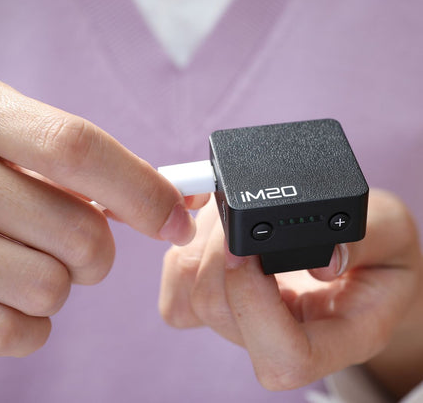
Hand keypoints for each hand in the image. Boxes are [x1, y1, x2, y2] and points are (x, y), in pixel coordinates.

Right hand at [0, 73, 204, 356]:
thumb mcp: (8, 130)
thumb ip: (76, 158)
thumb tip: (164, 197)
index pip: (75, 149)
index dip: (141, 190)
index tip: (178, 221)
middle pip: (76, 231)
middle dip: (98, 249)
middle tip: (77, 240)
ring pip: (49, 288)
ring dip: (61, 283)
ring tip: (30, 259)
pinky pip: (12, 333)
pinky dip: (32, 324)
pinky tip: (10, 294)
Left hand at [159, 189, 421, 392]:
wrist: (360, 258)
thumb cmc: (380, 250)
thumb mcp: (389, 232)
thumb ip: (363, 242)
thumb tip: (319, 261)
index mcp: (339, 335)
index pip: (284, 356)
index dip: (253, 303)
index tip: (248, 250)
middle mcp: (284, 336)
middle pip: (221, 316)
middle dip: (217, 253)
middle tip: (233, 210)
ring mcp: (247, 322)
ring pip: (190, 302)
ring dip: (198, 247)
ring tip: (226, 215)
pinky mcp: (223, 302)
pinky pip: (177, 294)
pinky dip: (181, 255)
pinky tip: (207, 231)